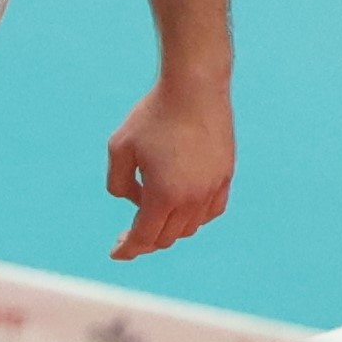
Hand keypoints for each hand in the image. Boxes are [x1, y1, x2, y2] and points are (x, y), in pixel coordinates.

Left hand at [104, 66, 234, 259]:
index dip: (128, 249)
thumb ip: (117, 183)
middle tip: (128, 235)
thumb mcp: (119, 148)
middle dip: (145, 239)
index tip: (116, 254)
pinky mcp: (226, 175)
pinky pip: (211, 211)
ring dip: (170, 228)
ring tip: (153, 216)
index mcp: (164, 195)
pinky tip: (182, 208)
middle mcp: (192, 199)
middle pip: (167, 236)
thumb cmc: (152, 114)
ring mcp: (213, 188)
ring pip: (190, 227)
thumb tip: (135, 201)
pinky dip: (195, 217)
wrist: (194, 87)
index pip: (144, 237)